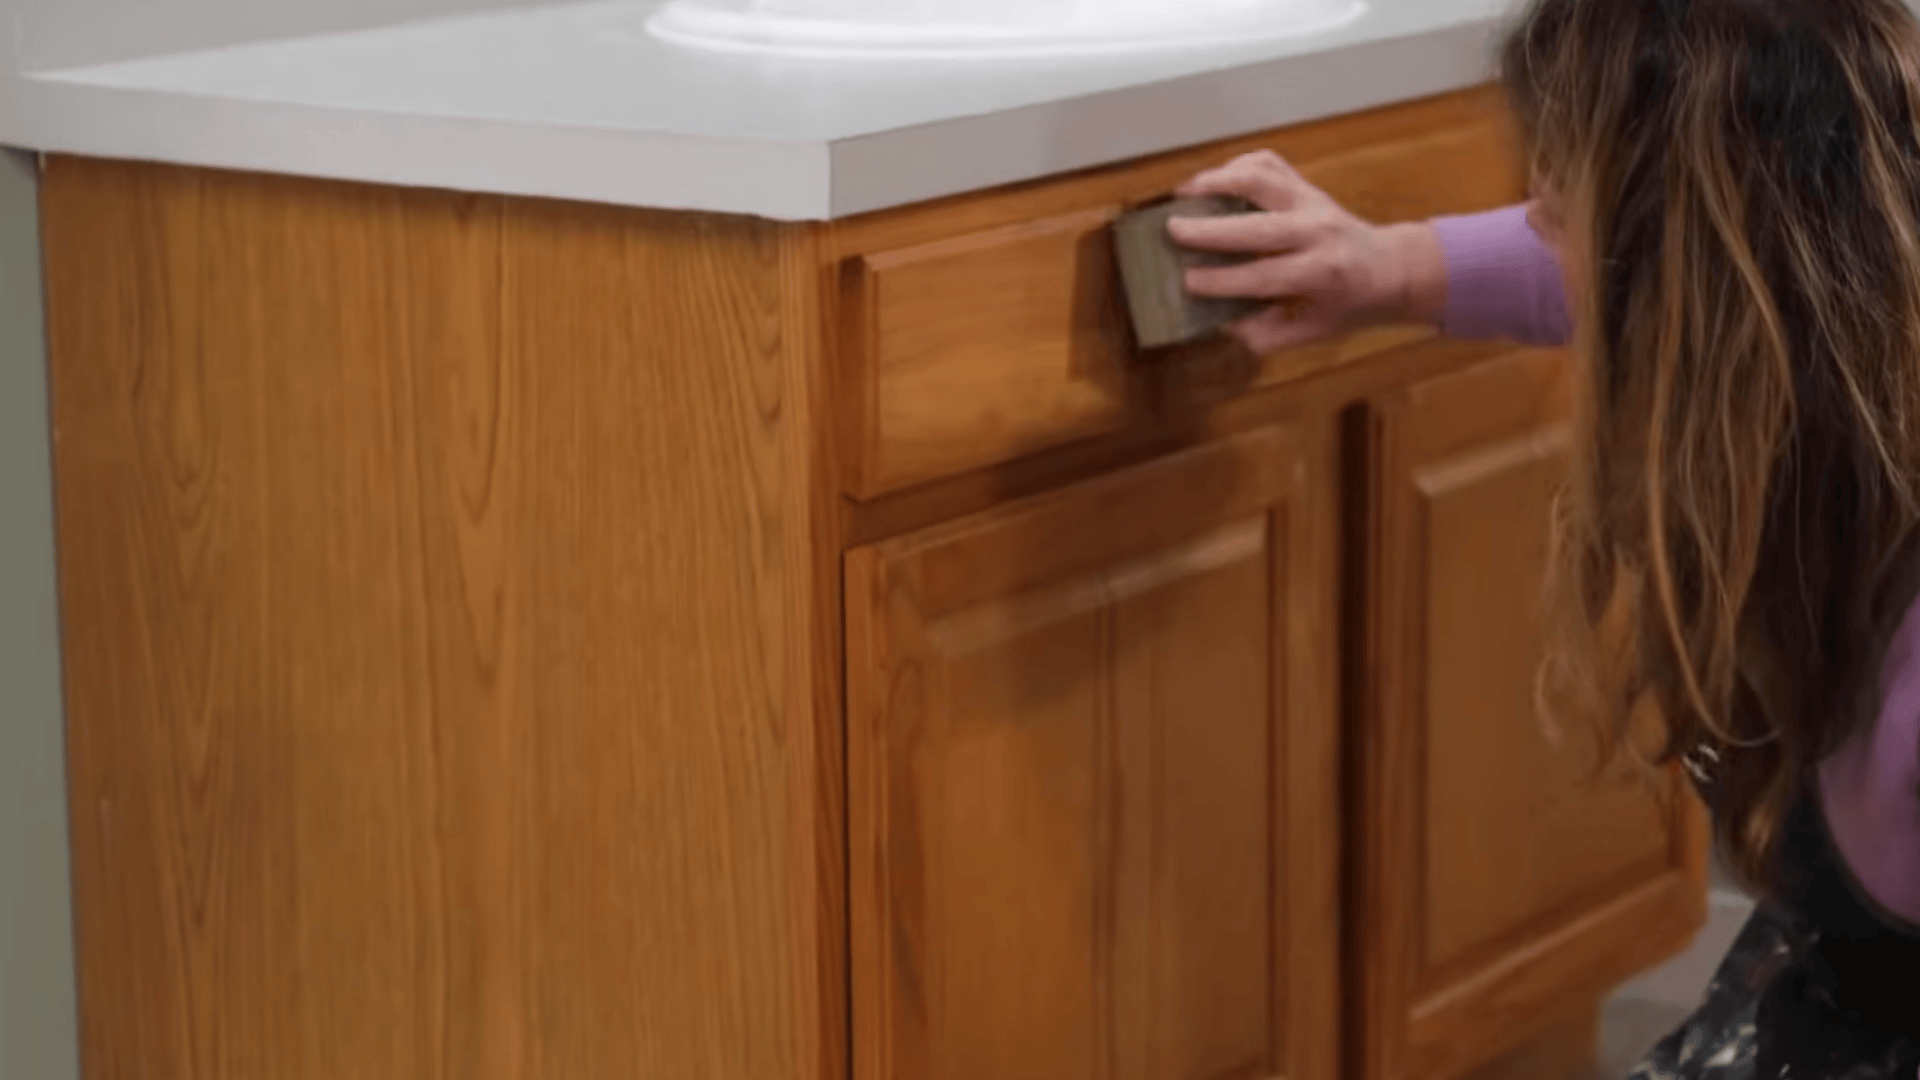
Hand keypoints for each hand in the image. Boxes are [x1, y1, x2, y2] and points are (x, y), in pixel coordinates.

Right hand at [1167, 150, 1443, 353]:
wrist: (1392, 267)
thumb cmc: (1349, 304)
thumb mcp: (1314, 331)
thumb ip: (1268, 334)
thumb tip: (1222, 325)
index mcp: (1322, 273)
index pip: (1263, 276)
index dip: (1222, 280)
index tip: (1187, 281)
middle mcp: (1318, 232)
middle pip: (1256, 225)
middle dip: (1210, 227)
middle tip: (1172, 229)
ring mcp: (1314, 201)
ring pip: (1262, 178)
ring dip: (1219, 180)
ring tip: (1184, 192)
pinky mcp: (1308, 185)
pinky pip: (1270, 164)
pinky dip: (1238, 165)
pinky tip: (1214, 179)